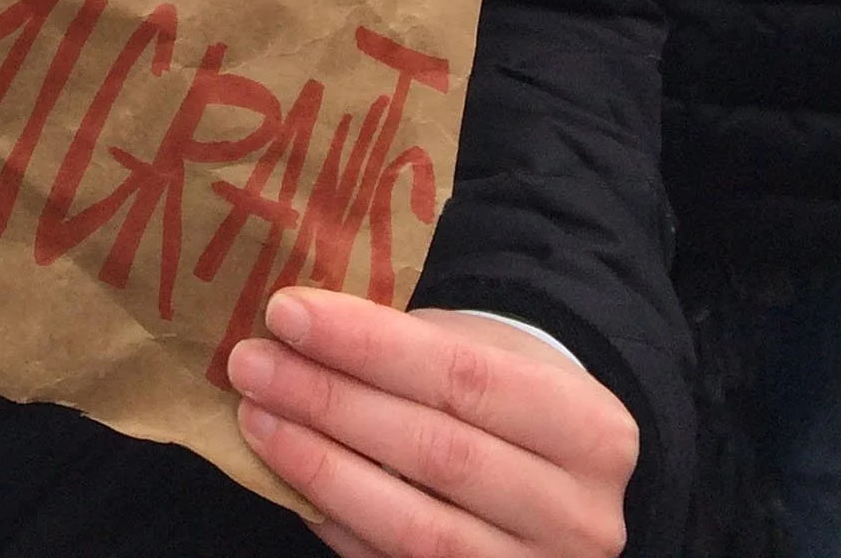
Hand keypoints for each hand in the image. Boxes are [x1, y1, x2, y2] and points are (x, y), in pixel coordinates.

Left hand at [229, 291, 634, 555]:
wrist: (559, 475)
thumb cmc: (501, 394)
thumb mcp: (482, 350)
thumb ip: (405, 347)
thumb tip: (290, 332)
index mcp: (587, 427)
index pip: (463, 376)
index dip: (368, 345)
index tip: (287, 312)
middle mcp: (579, 515)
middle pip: (436, 453)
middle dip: (330, 403)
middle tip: (252, 364)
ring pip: (416, 528)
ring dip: (321, 470)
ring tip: (256, 418)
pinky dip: (337, 525)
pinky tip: (290, 482)